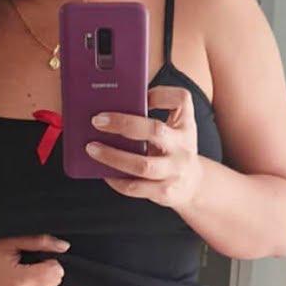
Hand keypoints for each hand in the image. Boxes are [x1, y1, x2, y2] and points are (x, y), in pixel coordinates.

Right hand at [0, 234, 69, 285]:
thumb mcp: (13, 241)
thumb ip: (41, 243)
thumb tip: (65, 246)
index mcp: (21, 281)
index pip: (56, 273)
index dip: (49, 262)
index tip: (35, 257)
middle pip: (52, 285)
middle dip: (45, 274)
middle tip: (26, 265)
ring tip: (20, 275)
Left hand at [85, 86, 204, 210]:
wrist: (193, 185)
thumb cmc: (174, 151)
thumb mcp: (173, 130)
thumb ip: (152, 117)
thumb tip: (112, 111)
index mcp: (185, 125)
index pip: (182, 100)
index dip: (161, 93)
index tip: (142, 94)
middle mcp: (183, 147)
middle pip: (155, 130)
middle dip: (124, 123)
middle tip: (97, 121)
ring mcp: (175, 171)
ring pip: (142, 165)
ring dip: (113, 156)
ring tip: (92, 148)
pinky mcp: (164, 192)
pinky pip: (135, 187)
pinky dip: (116, 180)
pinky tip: (104, 172)